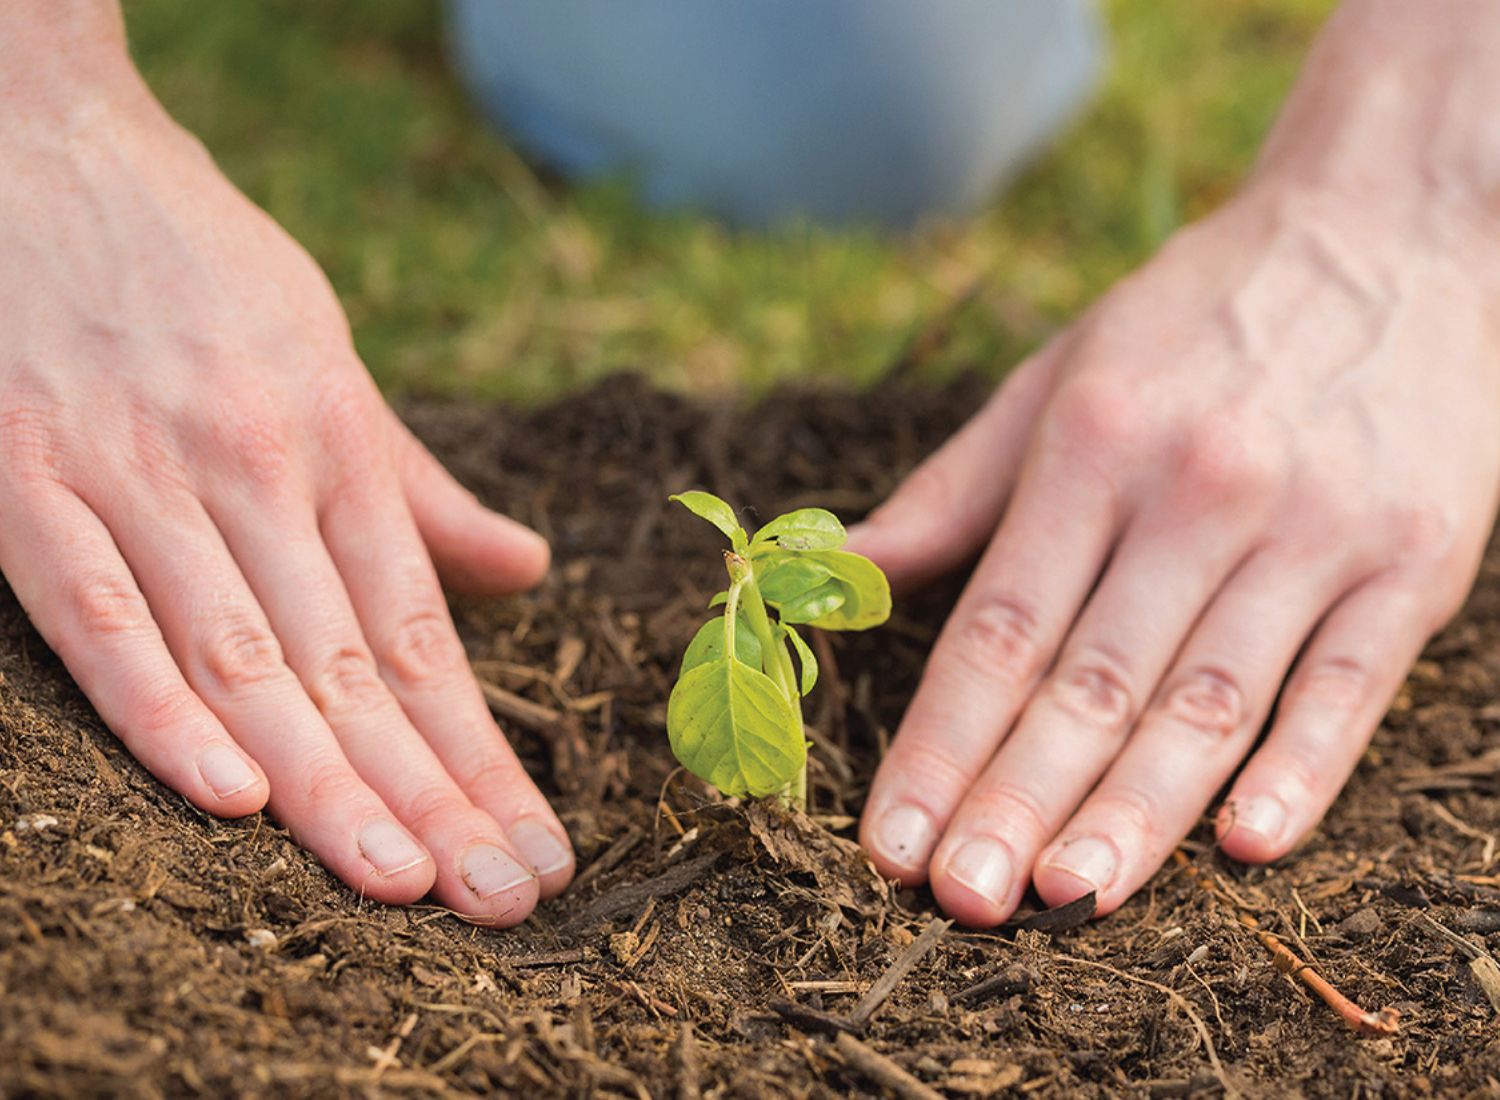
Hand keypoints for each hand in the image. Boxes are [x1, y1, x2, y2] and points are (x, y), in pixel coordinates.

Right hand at [0, 83, 571, 924]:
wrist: (47, 143)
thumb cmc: (200, 274)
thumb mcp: (331, 364)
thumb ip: (418, 489)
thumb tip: (526, 570)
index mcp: (336, 445)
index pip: (423, 637)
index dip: (482, 753)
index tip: (536, 847)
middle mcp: (256, 466)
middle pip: (355, 667)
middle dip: (431, 797)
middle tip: (502, 902)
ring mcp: (140, 473)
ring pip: (249, 656)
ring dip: (327, 783)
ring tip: (404, 885)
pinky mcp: (26, 474)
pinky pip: (99, 610)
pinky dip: (160, 704)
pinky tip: (231, 797)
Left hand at [850, 181, 1499, 923]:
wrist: (1390, 229)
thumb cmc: (1195, 320)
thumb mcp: (1056, 377)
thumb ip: (951, 489)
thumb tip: (839, 572)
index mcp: (1094, 444)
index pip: (998, 629)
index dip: (939, 745)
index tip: (889, 841)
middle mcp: (1198, 489)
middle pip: (1093, 682)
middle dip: (1017, 801)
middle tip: (959, 903)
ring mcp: (1312, 527)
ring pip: (1209, 700)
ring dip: (1137, 812)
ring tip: (1067, 897)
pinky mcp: (1410, 558)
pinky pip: (1350, 683)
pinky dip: (1304, 768)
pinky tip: (1248, 846)